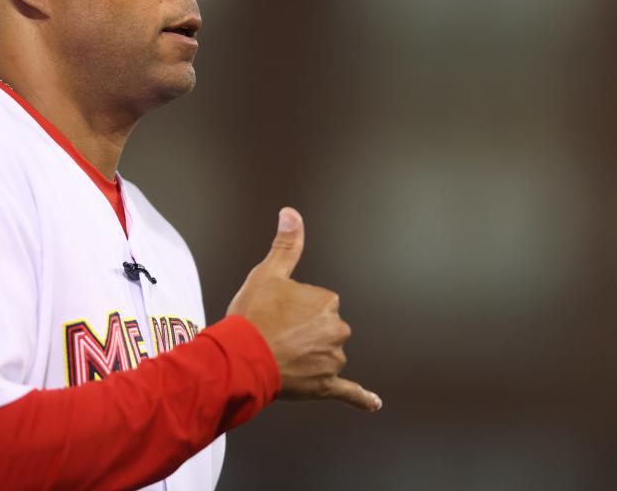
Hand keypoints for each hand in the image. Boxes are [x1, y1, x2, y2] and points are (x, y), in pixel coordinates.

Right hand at [227, 207, 381, 410]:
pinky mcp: (326, 385)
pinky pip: (348, 391)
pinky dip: (362, 398)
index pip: (316, 302)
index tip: (275, 311)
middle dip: (303, 332)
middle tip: (274, 334)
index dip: (293, 307)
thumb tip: (291, 212)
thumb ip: (286, 244)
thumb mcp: (267, 273)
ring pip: (325, 355)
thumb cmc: (253, 314)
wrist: (242, 356)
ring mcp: (332, 359)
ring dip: (308, 357)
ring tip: (279, 356)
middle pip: (323, 328)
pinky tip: (374, 403)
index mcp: (327, 301)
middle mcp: (337, 330)